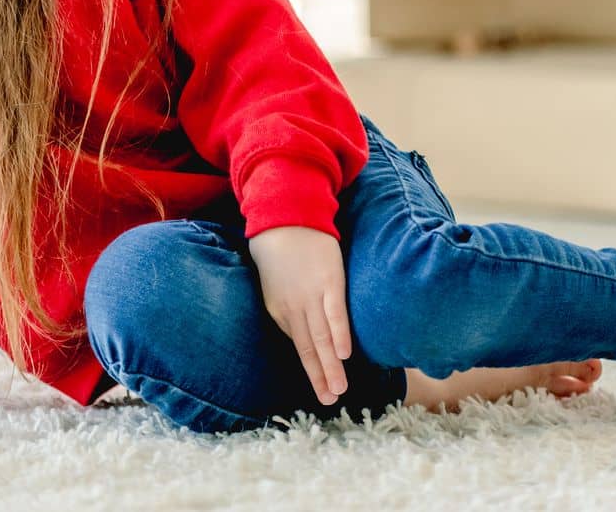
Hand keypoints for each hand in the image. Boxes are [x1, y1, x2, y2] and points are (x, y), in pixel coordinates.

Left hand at [248, 225, 352, 406]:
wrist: (283, 214)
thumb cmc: (277, 246)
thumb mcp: (272, 280)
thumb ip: (284, 302)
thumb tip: (297, 322)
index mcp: (277, 308)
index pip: (297, 343)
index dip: (310, 367)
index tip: (320, 386)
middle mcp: (292, 307)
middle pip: (307, 349)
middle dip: (318, 377)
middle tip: (328, 401)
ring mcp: (311, 295)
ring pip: (320, 338)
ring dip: (329, 367)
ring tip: (338, 390)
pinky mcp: (328, 281)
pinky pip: (334, 313)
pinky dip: (339, 334)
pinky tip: (344, 354)